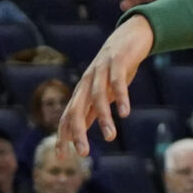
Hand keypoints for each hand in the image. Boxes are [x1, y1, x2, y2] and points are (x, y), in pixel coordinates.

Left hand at [61, 17, 155, 153]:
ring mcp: (101, 71)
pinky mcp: (117, 62)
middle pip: (77, 109)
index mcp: (83, 92)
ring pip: (98, 97)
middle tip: (84, 153)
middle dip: (78, 132)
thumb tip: (82, 131)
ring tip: (110, 136)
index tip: (63, 157)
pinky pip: (117, 82)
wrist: (130, 35)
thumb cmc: (116, 68)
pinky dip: (120, 97)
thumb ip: (92, 109)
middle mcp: (87, 82)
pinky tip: (125, 112)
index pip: (68, 117)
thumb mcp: (104, 92)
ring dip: (103, 118)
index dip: (63, 136)